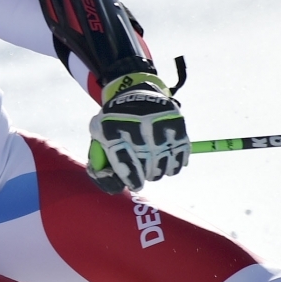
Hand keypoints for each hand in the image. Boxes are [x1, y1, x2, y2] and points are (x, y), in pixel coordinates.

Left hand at [88, 73, 187, 193]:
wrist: (136, 94)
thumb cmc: (116, 123)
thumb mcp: (99, 137)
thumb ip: (101, 163)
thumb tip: (116, 186)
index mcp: (111, 127)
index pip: (124, 159)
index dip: (132, 177)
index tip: (136, 185)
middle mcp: (136, 122)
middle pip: (146, 163)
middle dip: (146, 174)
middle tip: (144, 175)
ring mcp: (158, 121)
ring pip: (164, 161)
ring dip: (160, 171)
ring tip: (154, 169)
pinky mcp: (176, 122)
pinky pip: (180, 153)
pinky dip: (175, 164)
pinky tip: (169, 164)